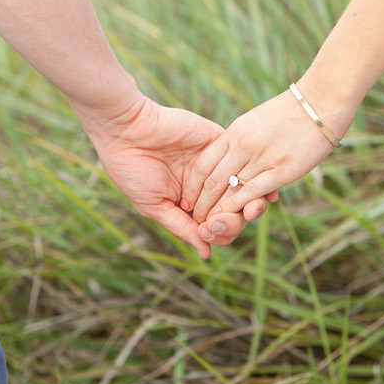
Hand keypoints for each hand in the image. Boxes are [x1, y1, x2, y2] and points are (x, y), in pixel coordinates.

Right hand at [75, 94, 270, 258]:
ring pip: (243, 187)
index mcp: (189, 202)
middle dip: (234, 221)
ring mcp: (214, 163)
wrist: (125, 130)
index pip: (215, 225)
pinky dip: (253, 176)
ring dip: (249, 202)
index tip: (207, 232)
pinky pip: (242, 161)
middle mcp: (205, 184)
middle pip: (234, 210)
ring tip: (245, 210)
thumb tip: (207, 253)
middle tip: (221, 221)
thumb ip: (182, 228)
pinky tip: (258, 189)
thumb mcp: (154, 206)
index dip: (218, 233)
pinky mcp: (219, 141)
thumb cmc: (131, 170)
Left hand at [182, 85, 356, 243]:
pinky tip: (229, 215)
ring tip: (207, 224)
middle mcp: (242, 146)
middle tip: (194, 219)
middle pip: (212, 180)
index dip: (192, 185)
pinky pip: (252, 190)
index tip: (186, 199)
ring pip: (229, 188)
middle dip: (200, 203)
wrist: (320, 101)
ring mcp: (261, 157)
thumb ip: (238, 141)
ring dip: (216, 209)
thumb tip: (227, 158)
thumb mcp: (253, 122)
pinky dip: (237, 205)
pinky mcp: (282, 169)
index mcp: (233, 133)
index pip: (202, 164)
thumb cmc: (288, 112)